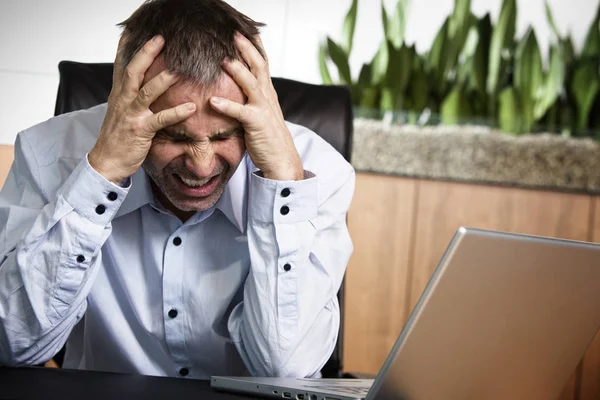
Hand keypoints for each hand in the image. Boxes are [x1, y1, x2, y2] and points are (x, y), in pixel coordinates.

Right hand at [89, 34, 196, 184]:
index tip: (133, 30)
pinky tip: (191, 107)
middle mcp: (123, 101)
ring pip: (147, 92)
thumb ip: (129, 95)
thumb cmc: (117, 137)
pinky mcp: (141, 130)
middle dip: (146, 54)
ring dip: (163, 80)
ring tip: (179, 70)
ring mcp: (131, 115)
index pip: (121, 65)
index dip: (126, 47)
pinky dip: (176, 112)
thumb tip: (141, 82)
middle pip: (133, 71)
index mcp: (118, 94)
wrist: (106, 161)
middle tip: (161, 40)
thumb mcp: (119, 111)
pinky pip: (161, 119)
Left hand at [209, 33, 303, 180]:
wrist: (282, 160)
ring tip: (223, 60)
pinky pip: (241, 112)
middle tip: (234, 34)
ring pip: (251, 84)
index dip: (254, 46)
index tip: (243, 31)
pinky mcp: (257, 124)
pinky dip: (227, 106)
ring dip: (238, 71)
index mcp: (267, 92)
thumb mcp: (260, 112)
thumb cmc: (268, 138)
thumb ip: (250, 99)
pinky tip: (213, 101)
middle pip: (258, 66)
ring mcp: (263, 109)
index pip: (262, 63)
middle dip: (246, 49)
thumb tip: (234, 88)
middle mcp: (267, 96)